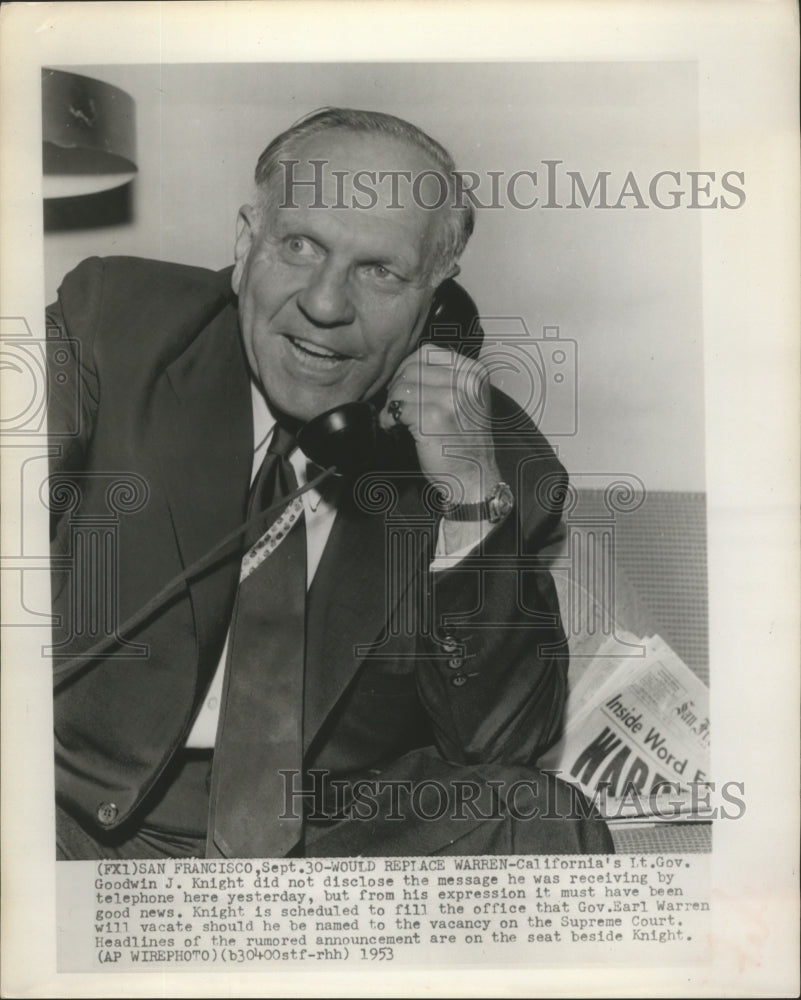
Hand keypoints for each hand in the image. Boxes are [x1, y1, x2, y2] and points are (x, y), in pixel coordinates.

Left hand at [378, 346, 501, 504]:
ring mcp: (450, 400)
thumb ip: (445, 378)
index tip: (402, 383)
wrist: (473, 477)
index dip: (408, 366)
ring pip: (403, 387)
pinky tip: (393, 426)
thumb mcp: (466, 400)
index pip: (429, 352)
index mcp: (474, 374)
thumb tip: (408, 365)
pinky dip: (389, 418)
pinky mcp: (433, 419)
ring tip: (394, 417)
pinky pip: (398, 408)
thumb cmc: (465, 442)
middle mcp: (465, 383)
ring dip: (392, 402)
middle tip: (395, 403)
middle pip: (413, 368)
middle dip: (397, 385)